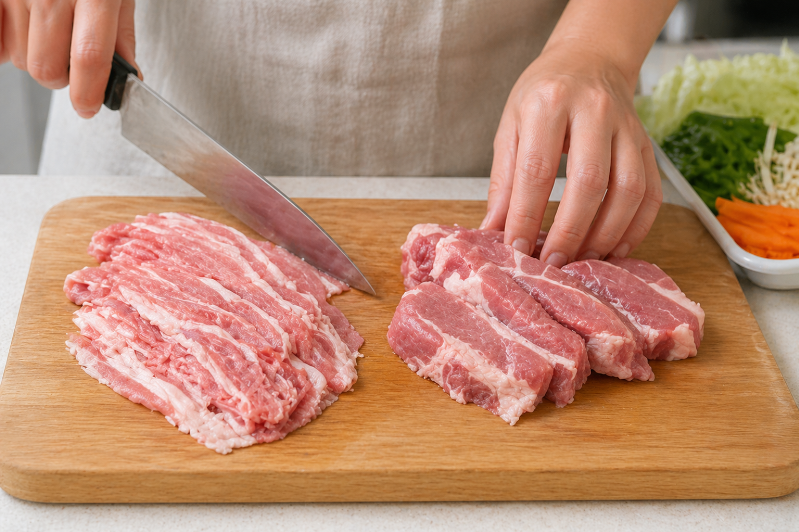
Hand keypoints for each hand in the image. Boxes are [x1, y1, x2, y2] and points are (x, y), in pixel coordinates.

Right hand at [0, 0, 138, 117]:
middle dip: (61, 77)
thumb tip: (128, 76)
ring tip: (47, 27)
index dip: (88, 92)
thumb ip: (121, 33)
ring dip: (35, 54)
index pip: (90, 58)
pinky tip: (24, 24)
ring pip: (18, 58)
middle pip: (46, 69)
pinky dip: (8, 41)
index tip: (88, 107)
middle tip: (69, 59)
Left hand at [481, 41, 661, 266]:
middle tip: (553, 262)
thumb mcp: (510, 126)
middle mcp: (594, 112)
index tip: (516, 249)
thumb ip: (503, 180)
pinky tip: (615, 248)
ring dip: (606, 234)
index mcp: (549, 103)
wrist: (589, 59)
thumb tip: (494, 230)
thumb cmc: (543, 95)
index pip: (537, 170)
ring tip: (582, 260)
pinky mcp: (648, 144)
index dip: (526, 215)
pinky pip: (651, 192)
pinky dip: (637, 227)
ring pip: (628, 190)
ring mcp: (628, 128)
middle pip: (589, 182)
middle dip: (570, 231)